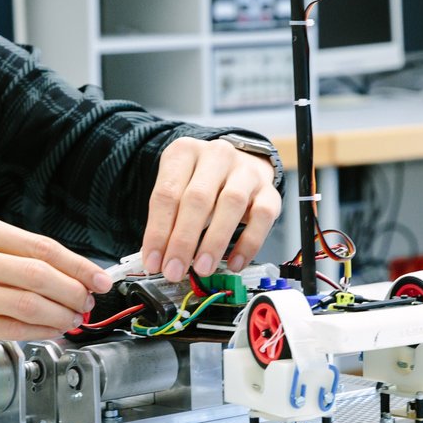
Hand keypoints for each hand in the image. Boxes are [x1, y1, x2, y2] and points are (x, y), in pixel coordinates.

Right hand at [0, 213, 112, 358]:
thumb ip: (7, 257)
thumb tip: (67, 275)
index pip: (41, 245)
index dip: (79, 265)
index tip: (100, 279)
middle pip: (40, 273)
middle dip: (75, 292)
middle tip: (88, 304)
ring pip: (28, 302)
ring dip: (61, 314)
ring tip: (73, 320)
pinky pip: (8, 328)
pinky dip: (38, 332)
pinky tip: (51, 332)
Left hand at [140, 137, 280, 279]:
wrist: (240, 164)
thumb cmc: (201, 181)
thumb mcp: (177, 189)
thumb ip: (167, 220)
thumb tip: (157, 258)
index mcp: (185, 152)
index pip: (166, 194)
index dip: (158, 232)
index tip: (153, 262)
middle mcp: (217, 156)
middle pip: (198, 198)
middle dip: (183, 240)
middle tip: (174, 270)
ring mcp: (246, 171)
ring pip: (231, 204)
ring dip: (214, 242)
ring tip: (202, 268)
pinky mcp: (269, 190)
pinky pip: (262, 217)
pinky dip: (248, 244)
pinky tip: (234, 263)